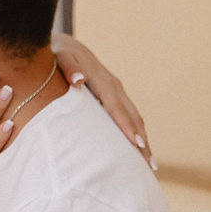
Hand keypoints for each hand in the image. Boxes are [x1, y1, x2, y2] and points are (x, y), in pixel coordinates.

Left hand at [51, 33, 155, 169]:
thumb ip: (69, 68)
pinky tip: (137, 149)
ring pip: (134, 117)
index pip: (117, 108)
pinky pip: (128, 115)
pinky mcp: (113, 96)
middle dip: (143, 141)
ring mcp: (116, 91)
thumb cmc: (59, 55)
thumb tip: (78, 80)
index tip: (136, 145)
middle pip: (133, 117)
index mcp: (103, 81)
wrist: (66, 46)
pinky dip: (135, 132)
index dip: (126, 126)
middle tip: (150, 166)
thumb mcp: (61, 58)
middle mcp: (114, 87)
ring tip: (149, 164)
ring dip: (143, 139)